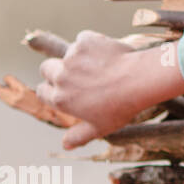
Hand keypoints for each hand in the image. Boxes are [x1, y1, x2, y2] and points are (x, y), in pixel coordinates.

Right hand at [36, 31, 166, 148]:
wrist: (140, 80)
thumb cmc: (121, 106)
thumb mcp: (99, 128)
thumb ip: (78, 136)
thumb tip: (65, 145)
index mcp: (59, 98)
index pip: (42, 92)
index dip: (53, 91)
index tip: (67, 90)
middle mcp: (60, 77)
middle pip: (47, 69)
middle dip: (57, 70)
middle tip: (78, 75)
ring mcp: (72, 57)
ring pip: (67, 54)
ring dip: (78, 57)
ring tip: (100, 65)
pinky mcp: (85, 41)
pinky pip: (84, 39)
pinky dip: (93, 44)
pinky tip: (108, 53)